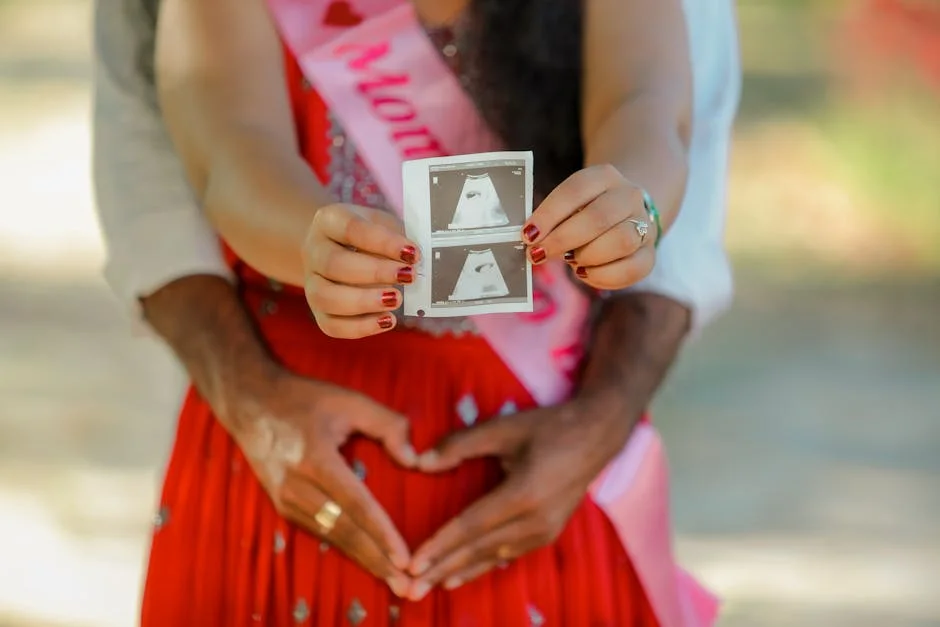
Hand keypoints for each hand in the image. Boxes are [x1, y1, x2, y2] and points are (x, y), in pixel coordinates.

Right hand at [228, 365, 417, 596]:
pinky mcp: (283, 507)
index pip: (355, 504)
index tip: (404, 556)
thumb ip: (388, 425)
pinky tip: (369, 561)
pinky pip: (321, 532)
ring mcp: (286, 500)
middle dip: (377, 560)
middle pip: (344, 531)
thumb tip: (415, 459)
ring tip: (393, 580)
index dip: (381, 533)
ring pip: (332, 537)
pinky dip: (347, 549)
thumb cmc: (305, 399)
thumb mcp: (349, 400)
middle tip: (407, 585)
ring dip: (364, 560)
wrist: (250, 403)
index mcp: (315, 459)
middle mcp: (297, 486)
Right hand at [303, 203, 419, 337]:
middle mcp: (313, 251)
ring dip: (364, 302)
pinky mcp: (318, 311)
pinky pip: (331, 325)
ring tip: (396, 300)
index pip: (351, 229)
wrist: (336, 249)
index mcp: (328, 221)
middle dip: (375, 273)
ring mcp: (311, 283)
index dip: (383, 242)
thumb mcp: (381, 224)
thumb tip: (416, 260)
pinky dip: (360, 327)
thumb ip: (396, 238)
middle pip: (333, 264)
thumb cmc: (367, 235)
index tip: (412, 253)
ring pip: (326, 297)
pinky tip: (387, 321)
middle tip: (408, 276)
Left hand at [404, 392, 639, 599]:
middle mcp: (536, 520)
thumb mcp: (503, 427)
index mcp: (524, 494)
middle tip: (412, 589)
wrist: (597, 436)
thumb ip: (461, 444)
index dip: (440, 546)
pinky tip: (463, 573)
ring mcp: (546, 530)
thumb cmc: (549, 427)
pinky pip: (510, 553)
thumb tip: (420, 462)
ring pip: (494, 556)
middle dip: (443, 569)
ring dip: (461, 571)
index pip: (471, 526)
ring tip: (432, 586)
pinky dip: (484, 565)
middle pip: (479, 549)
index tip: (413, 563)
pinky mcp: (550, 533)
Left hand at [522, 164, 656, 289]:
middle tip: (539, 254)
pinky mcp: (650, 253)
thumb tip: (530, 240)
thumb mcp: (569, 203)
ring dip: (587, 256)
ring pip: (621, 241)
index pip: (576, 190)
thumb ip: (551, 219)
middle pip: (599, 217)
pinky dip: (603, 276)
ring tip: (570, 260)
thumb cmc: (584, 210)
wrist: (626, 211)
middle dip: (563, 239)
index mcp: (605, 176)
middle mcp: (629, 196)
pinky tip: (584, 273)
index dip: (549, 214)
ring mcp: (644, 224)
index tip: (528, 234)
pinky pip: (632, 268)